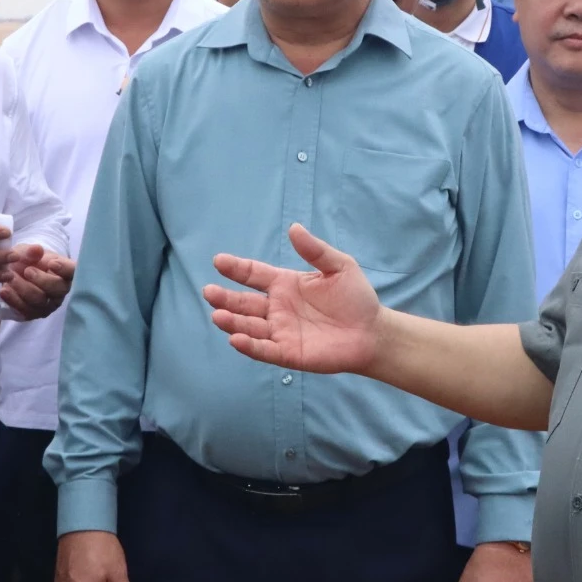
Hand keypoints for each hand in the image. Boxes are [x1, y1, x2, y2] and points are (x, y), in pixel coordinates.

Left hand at [0, 252, 71, 319]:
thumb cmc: (29, 260)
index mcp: (65, 272)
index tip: (52, 263)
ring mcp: (49, 304)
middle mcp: (61, 290)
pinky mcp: (35, 313)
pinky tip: (3, 290)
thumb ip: (32, 252)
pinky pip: (26, 311)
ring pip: (40, 302)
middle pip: (57, 289)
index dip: (65, 269)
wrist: (16, 273)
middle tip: (27, 271)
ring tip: (10, 279)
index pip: (72, 271)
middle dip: (41, 280)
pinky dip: (13, 301)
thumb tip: (36, 250)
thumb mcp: (29, 252)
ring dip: (24, 290)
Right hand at [204, 223, 381, 375]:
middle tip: (209, 291)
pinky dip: (249, 345)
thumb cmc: (355, 297)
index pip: (254, 275)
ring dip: (233, 321)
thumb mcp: (339, 266)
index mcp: (285, 284)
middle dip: (225, 298)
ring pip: (249, 326)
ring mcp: (280, 331)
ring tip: (218, 315)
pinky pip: (264, 349)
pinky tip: (236, 339)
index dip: (236, 268)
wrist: (372, 331)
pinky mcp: (288, 353)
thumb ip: (315, 250)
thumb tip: (294, 228)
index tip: (219, 261)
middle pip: (244, 302)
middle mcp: (277, 308)